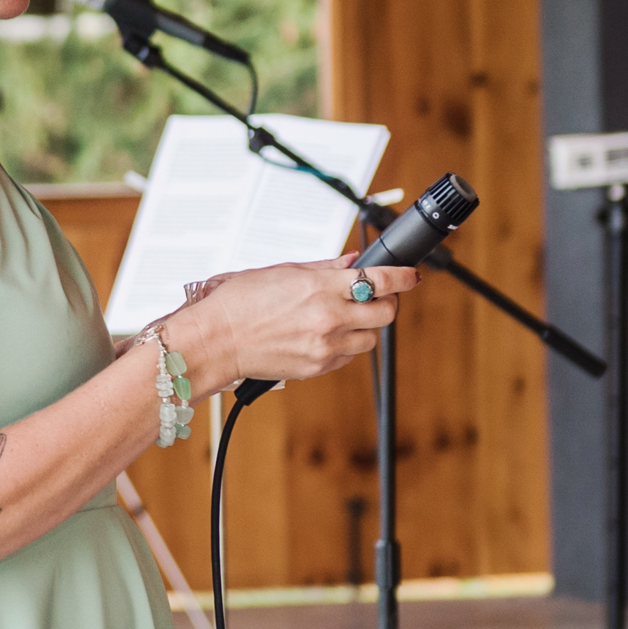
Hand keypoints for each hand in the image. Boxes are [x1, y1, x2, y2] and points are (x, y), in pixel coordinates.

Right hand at [179, 256, 417, 395]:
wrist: (216, 340)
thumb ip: (324, 267)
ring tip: (343, 318)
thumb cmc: (239, 303)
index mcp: (320, 287)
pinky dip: (345, 345)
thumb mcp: (283, 271)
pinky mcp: (317, 367)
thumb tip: (352, 261)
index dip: (403, 277)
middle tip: (376, 297)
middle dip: (386, 303)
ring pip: (370, 338)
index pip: (380, 280)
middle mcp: (328, 317)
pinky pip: (348, 356)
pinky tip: (324, 335)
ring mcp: (324, 345)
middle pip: (385, 313)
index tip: (411, 275)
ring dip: (365, 327)